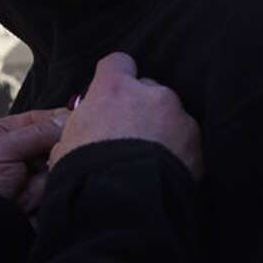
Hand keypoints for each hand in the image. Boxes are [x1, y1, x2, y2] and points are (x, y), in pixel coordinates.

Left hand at [0, 108, 68, 207]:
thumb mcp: (2, 146)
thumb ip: (37, 132)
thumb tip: (67, 119)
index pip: (35, 120)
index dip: (56, 118)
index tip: (78, 115)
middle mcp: (15, 154)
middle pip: (50, 141)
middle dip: (57, 144)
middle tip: (60, 146)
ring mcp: (27, 177)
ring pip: (56, 162)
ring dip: (55, 164)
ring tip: (44, 171)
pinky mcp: (38, 198)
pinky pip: (56, 183)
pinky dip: (54, 183)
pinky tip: (47, 184)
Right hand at [50, 53, 201, 179]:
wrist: (124, 200)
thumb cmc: (87, 171)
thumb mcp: (66, 144)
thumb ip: (79, 126)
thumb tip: (81, 131)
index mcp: (114, 88)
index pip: (118, 62)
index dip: (114, 77)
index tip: (110, 95)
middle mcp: (151, 94)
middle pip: (147, 89)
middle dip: (140, 106)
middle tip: (128, 134)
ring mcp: (178, 116)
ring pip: (170, 114)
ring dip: (162, 129)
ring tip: (149, 158)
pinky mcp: (197, 142)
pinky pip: (186, 140)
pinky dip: (178, 150)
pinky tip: (164, 170)